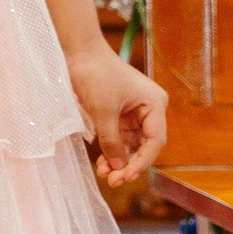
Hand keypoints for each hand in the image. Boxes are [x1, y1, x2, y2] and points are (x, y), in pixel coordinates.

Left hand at [67, 44, 167, 188]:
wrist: (78, 51)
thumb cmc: (95, 75)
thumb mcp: (103, 111)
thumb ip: (111, 141)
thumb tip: (118, 168)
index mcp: (154, 104)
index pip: (154, 141)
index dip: (141, 162)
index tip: (126, 177)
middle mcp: (149, 109)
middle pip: (144, 145)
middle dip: (129, 164)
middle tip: (113, 181)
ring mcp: (134, 112)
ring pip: (131, 144)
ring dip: (119, 160)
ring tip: (105, 175)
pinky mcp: (120, 113)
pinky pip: (120, 137)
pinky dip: (112, 150)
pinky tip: (103, 164)